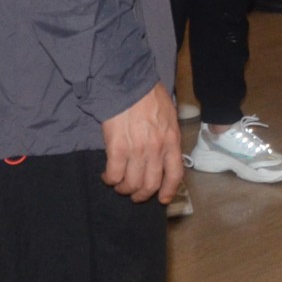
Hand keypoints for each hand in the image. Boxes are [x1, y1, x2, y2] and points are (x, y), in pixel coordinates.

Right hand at [100, 83, 184, 203]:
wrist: (129, 83)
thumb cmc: (149, 95)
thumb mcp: (169, 116)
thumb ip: (168, 136)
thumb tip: (166, 151)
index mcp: (171, 141)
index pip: (174, 174)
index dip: (168, 191)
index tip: (162, 199)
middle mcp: (156, 150)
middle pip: (150, 184)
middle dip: (141, 194)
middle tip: (134, 194)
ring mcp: (137, 151)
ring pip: (131, 184)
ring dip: (124, 189)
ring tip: (119, 185)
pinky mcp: (117, 148)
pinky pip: (113, 175)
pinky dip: (110, 179)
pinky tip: (107, 175)